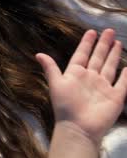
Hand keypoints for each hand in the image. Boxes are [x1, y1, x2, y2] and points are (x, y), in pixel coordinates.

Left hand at [36, 29, 126, 144]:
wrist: (79, 127)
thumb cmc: (65, 105)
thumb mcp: (56, 84)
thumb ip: (50, 68)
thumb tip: (38, 54)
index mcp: (76, 74)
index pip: (82, 54)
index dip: (86, 43)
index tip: (91, 32)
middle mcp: (90, 78)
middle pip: (98, 57)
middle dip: (103, 45)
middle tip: (109, 31)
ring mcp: (103, 87)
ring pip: (110, 67)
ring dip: (113, 55)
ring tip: (117, 41)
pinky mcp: (115, 97)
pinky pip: (123, 83)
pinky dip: (126, 75)